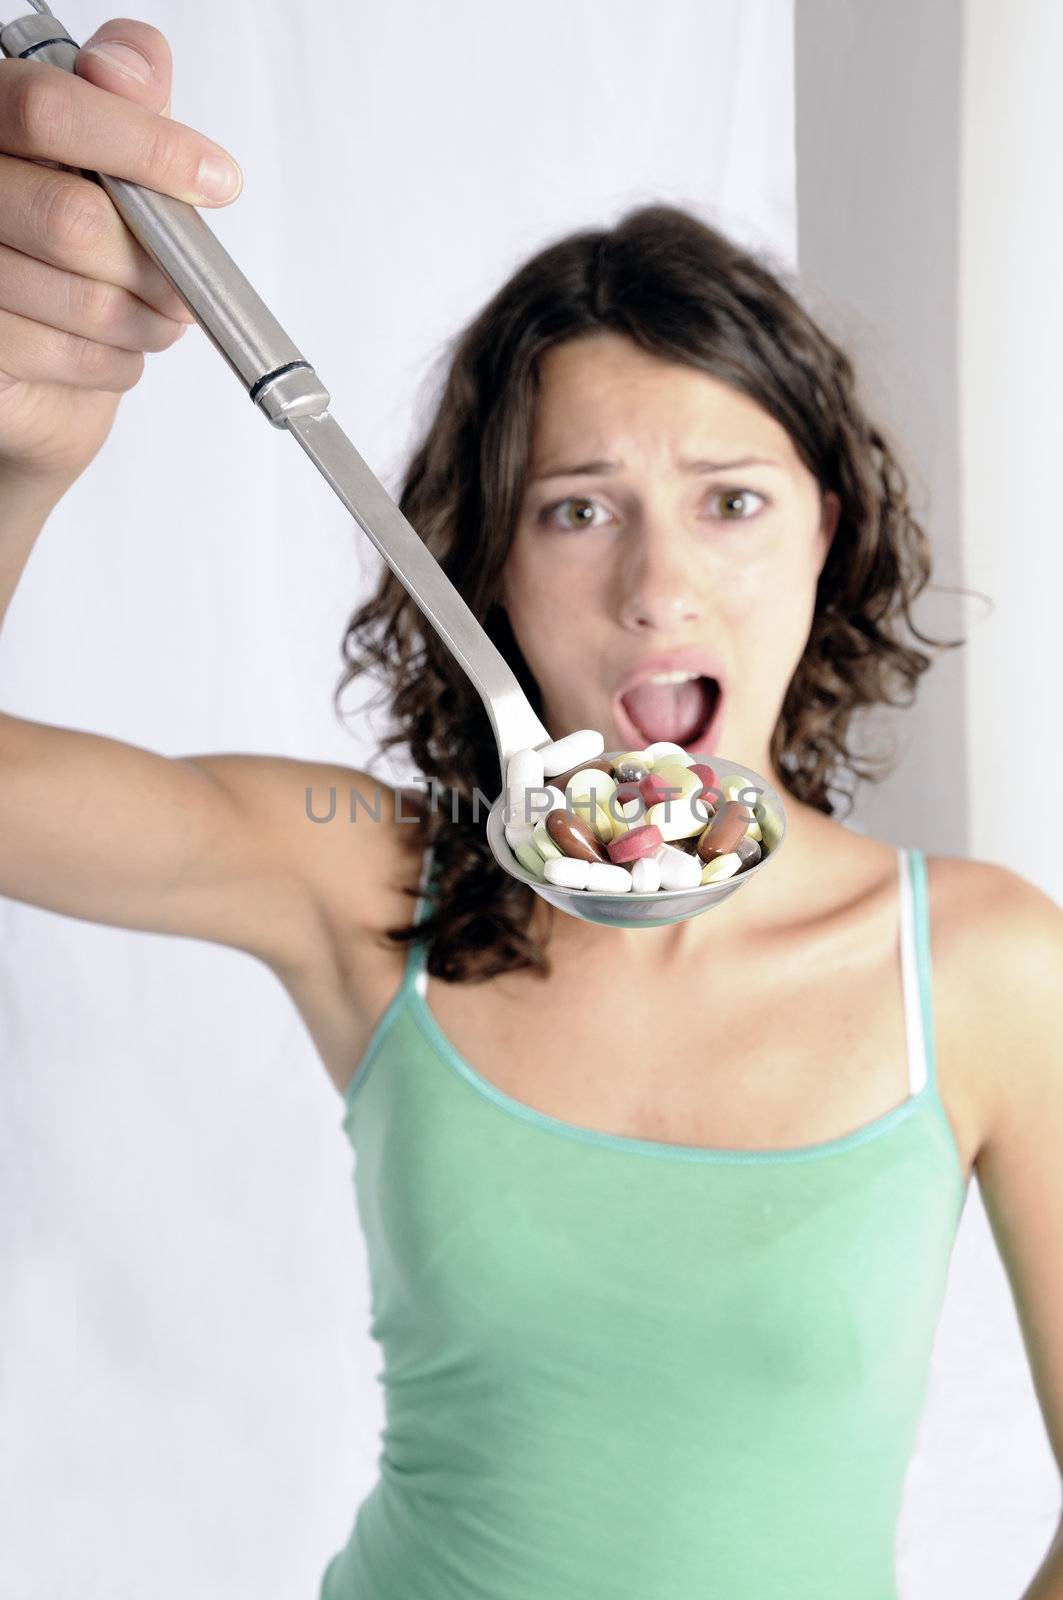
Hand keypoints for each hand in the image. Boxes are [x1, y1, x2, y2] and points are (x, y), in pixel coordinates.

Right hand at [0, 18, 242, 494]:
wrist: (29, 329)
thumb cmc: (67, 219)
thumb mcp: (104, 145)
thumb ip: (121, 97)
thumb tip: (132, 70)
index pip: (46, 110)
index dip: (145, 144)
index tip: (216, 179)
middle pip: (72, 220)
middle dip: (156, 259)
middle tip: (188, 279)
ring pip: (84, 302)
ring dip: (150, 319)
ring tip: (157, 313)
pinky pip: (74, 359)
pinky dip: (120, 359)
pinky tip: (114, 343)